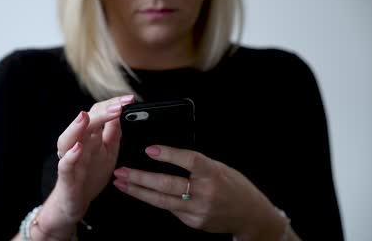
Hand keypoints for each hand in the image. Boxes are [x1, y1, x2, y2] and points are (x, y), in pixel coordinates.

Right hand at [36, 95, 133, 237]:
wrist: (75, 202)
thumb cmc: (90, 174)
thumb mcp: (108, 151)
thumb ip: (113, 133)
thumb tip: (120, 112)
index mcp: (89, 137)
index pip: (98, 113)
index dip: (112, 104)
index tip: (129, 99)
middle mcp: (77, 144)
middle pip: (84, 122)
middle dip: (100, 112)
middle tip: (117, 106)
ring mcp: (69, 159)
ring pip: (67, 139)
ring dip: (76, 127)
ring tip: (85, 117)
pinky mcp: (66, 177)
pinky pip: (65, 165)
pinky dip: (71, 156)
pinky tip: (78, 147)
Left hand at [113, 145, 287, 239]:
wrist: (249, 214)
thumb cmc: (234, 186)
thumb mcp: (218, 167)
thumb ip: (195, 164)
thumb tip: (165, 154)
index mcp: (212, 172)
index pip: (188, 160)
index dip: (168, 154)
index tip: (149, 149)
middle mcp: (205, 192)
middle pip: (168, 184)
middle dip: (140, 178)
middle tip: (122, 171)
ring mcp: (198, 210)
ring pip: (162, 201)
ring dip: (139, 191)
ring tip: (122, 183)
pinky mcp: (193, 222)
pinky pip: (170, 209)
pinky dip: (154, 199)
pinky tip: (141, 193)